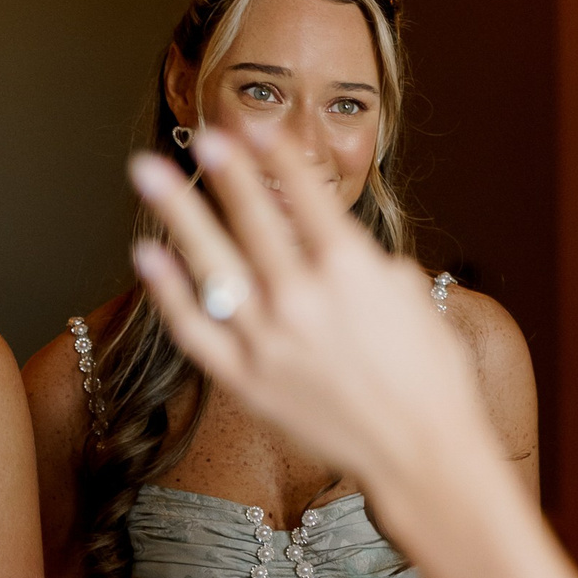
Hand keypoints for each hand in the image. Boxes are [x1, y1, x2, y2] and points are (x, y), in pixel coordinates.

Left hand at [128, 131, 491, 530]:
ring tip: (147, 174)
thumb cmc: (430, 375)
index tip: (249, 124)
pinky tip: (147, 255)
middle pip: (251, 218)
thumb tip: (330, 244)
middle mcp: (302, 297)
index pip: (302, 193)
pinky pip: (194, 330)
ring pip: (211, 263)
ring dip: (178, 213)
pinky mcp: (246, 381)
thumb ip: (364, 261)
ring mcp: (268, 340)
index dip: (273, 153)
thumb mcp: (409, 295)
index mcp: (351, 269)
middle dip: (221, 169)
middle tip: (193, 134)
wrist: (421, 452)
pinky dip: (167, 292)